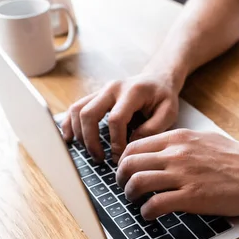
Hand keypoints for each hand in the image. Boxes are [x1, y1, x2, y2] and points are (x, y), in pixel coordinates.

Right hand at [62, 74, 178, 161]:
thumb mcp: (168, 112)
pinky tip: (70, 139)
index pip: (116, 119)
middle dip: (91, 140)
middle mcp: (112, 88)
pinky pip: (75, 108)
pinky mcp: (94, 96)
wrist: (157, 79)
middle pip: (89, 113)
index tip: (120, 157)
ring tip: (91, 152)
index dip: (116, 141)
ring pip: (78, 110)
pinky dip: (69, 124)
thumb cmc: (163, 97)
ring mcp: (101, 91)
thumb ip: (153, 129)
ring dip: (79, 134)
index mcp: (132, 91)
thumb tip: (130, 145)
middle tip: (100, 159)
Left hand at [116, 129, 238, 219]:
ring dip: (130, 195)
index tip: (125, 171)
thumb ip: (179, 143)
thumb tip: (159, 151)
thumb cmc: (237, 158)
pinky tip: (151, 214)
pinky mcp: (191, 197)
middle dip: (120, 178)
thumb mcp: (204, 139)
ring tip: (135, 201)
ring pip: (137, 182)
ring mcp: (183, 175)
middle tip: (124, 187)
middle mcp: (176, 154)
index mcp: (178, 138)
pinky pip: (155, 204)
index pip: (135, 146)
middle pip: (130, 163)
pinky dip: (147, 212)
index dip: (124, 160)